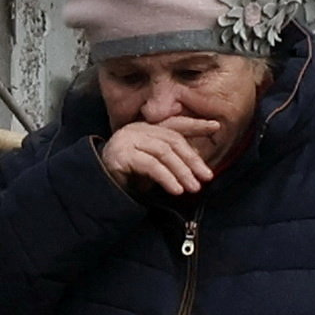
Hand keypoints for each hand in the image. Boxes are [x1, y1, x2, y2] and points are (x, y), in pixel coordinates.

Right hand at [103, 119, 219, 200]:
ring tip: (193, 188)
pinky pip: (150, 165)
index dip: (196, 125)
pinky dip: (166, 178)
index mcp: (146, 128)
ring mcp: (128, 140)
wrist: (98, 187)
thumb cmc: (127, 177)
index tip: (216, 126)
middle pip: (173, 140)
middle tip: (206, 176)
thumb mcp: (153, 166)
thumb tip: (196, 164)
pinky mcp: (120, 155)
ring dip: (182, 171)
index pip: (175, 124)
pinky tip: (176, 190)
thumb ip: (170, 160)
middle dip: (192, 159)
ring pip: (163, 152)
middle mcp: (137, 130)